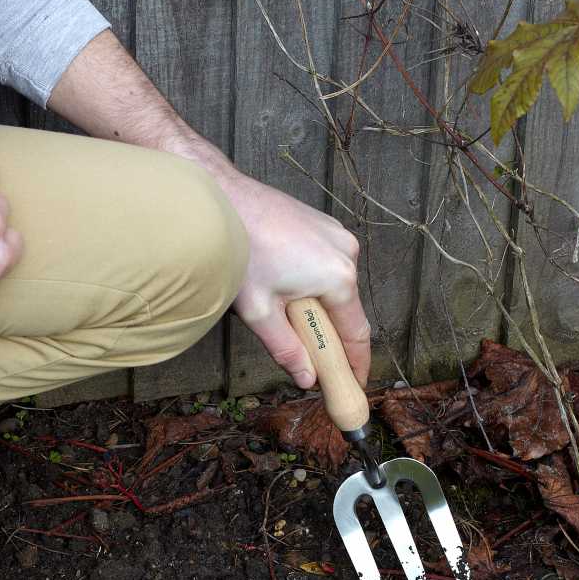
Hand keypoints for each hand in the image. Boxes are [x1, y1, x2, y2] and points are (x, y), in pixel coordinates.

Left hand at [47, 30, 368, 387]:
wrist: (221, 196)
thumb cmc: (238, 249)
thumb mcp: (258, 311)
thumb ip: (287, 348)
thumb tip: (307, 377)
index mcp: (338, 277)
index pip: (357, 333)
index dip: (356, 364)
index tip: (354, 384)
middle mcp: (346, 252)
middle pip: (346, 309)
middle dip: (329, 334)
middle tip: (309, 357)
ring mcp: (336, 234)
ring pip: (335, 286)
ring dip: (317, 305)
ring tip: (281, 309)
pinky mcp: (322, 224)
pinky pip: (326, 264)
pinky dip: (312, 281)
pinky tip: (281, 282)